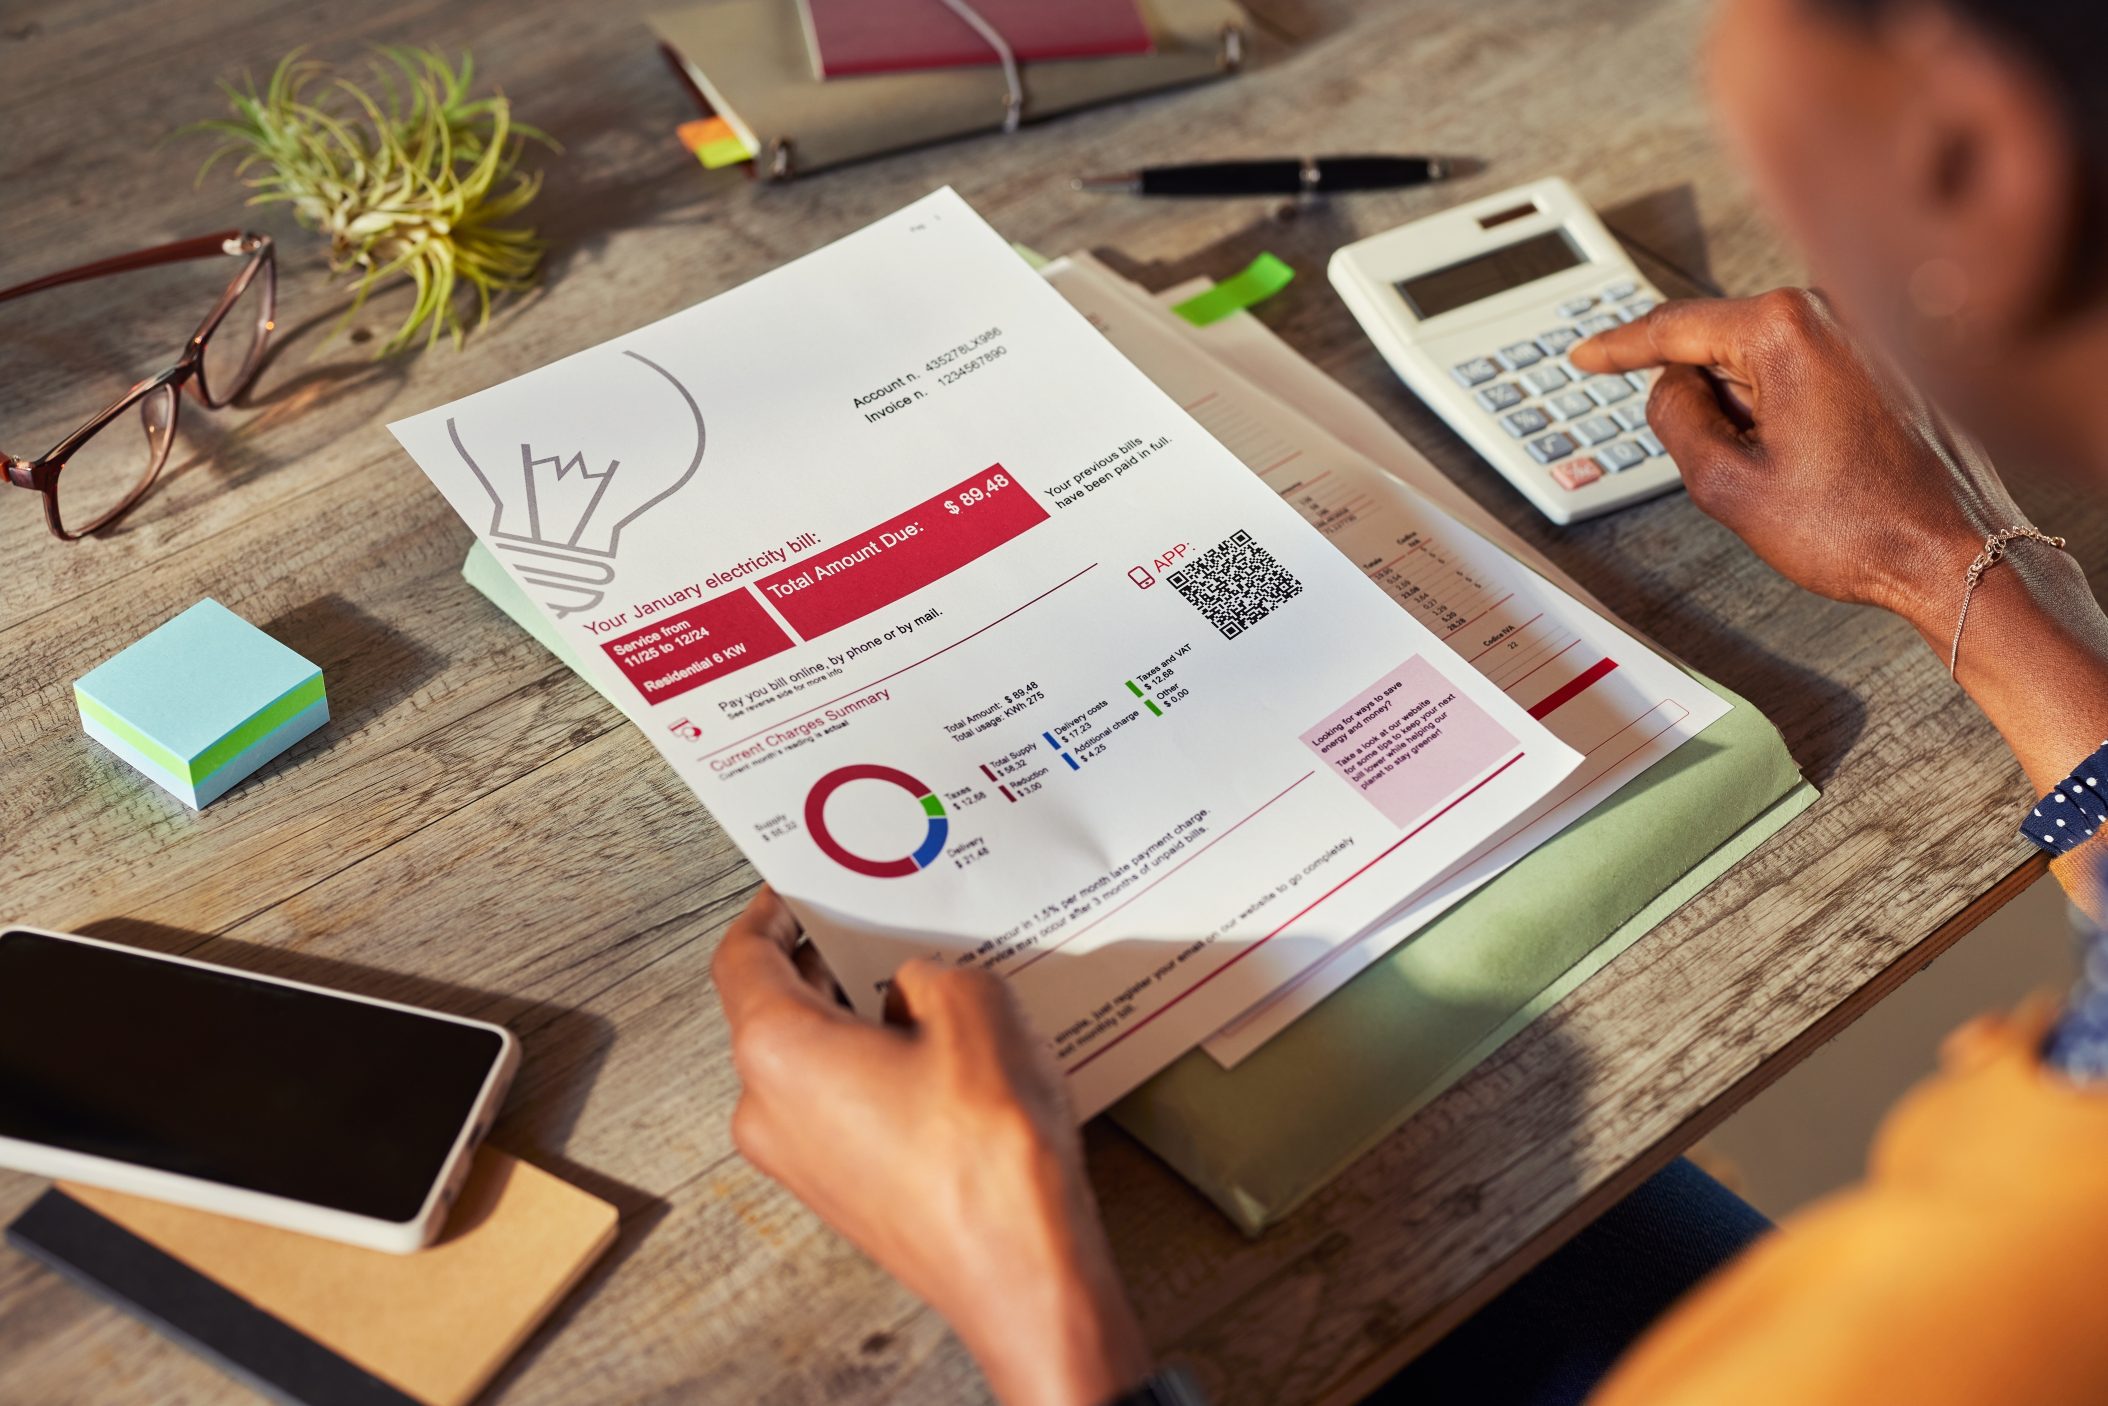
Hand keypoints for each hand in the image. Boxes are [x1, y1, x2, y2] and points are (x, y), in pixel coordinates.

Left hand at [711, 888, 1150, 1405]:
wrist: (1024, 1270)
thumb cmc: (988, 1149)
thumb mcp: (975, 1007)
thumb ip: (930, 973)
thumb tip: (912, 989)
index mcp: (777, 1052)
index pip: (742, 958)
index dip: (769, 912)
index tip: (792, 889)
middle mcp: (767, 1110)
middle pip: (777, 1010)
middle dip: (827, 964)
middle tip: (877, 923)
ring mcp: (799, 1161)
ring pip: (813, 1062)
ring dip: (858, 1020)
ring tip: (927, 987)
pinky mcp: (840, 1192)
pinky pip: (841, 1107)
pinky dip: (874, 1070)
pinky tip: (938, 1054)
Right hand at [1570, 288, 2031, 635]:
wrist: (1952, 554)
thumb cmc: (1859, 526)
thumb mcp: (1727, 485)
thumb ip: (1674, 421)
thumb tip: (1671, 391)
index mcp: (1786, 330)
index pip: (1673, 328)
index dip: (1618, 347)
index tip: (1585, 355)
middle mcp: (1831, 315)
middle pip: (1719, 350)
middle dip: (1707, 408)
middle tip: (1735, 473)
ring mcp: (1863, 335)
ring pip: (1759, 368)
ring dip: (1749, 420)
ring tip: (1794, 483)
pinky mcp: (1883, 361)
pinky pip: (1802, 377)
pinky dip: (1784, 418)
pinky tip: (1816, 472)